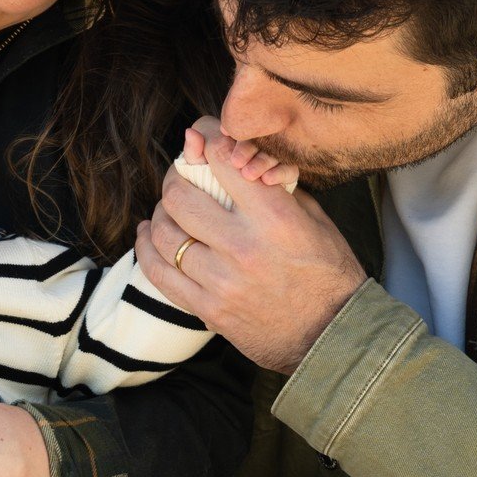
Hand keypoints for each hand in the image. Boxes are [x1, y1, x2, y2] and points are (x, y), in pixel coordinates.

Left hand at [138, 121, 365, 373]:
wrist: (331, 339)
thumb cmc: (329, 277)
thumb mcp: (316, 222)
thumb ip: (276, 191)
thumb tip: (237, 162)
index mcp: (275, 219)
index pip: (222, 159)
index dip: (205, 138)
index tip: (200, 138)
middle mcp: (244, 247)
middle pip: (180, 195)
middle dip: (175, 178)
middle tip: (180, 177)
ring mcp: (221, 281)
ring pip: (163, 233)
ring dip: (160, 214)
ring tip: (167, 210)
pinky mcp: (207, 309)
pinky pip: (159, 272)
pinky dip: (145, 248)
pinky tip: (146, 235)